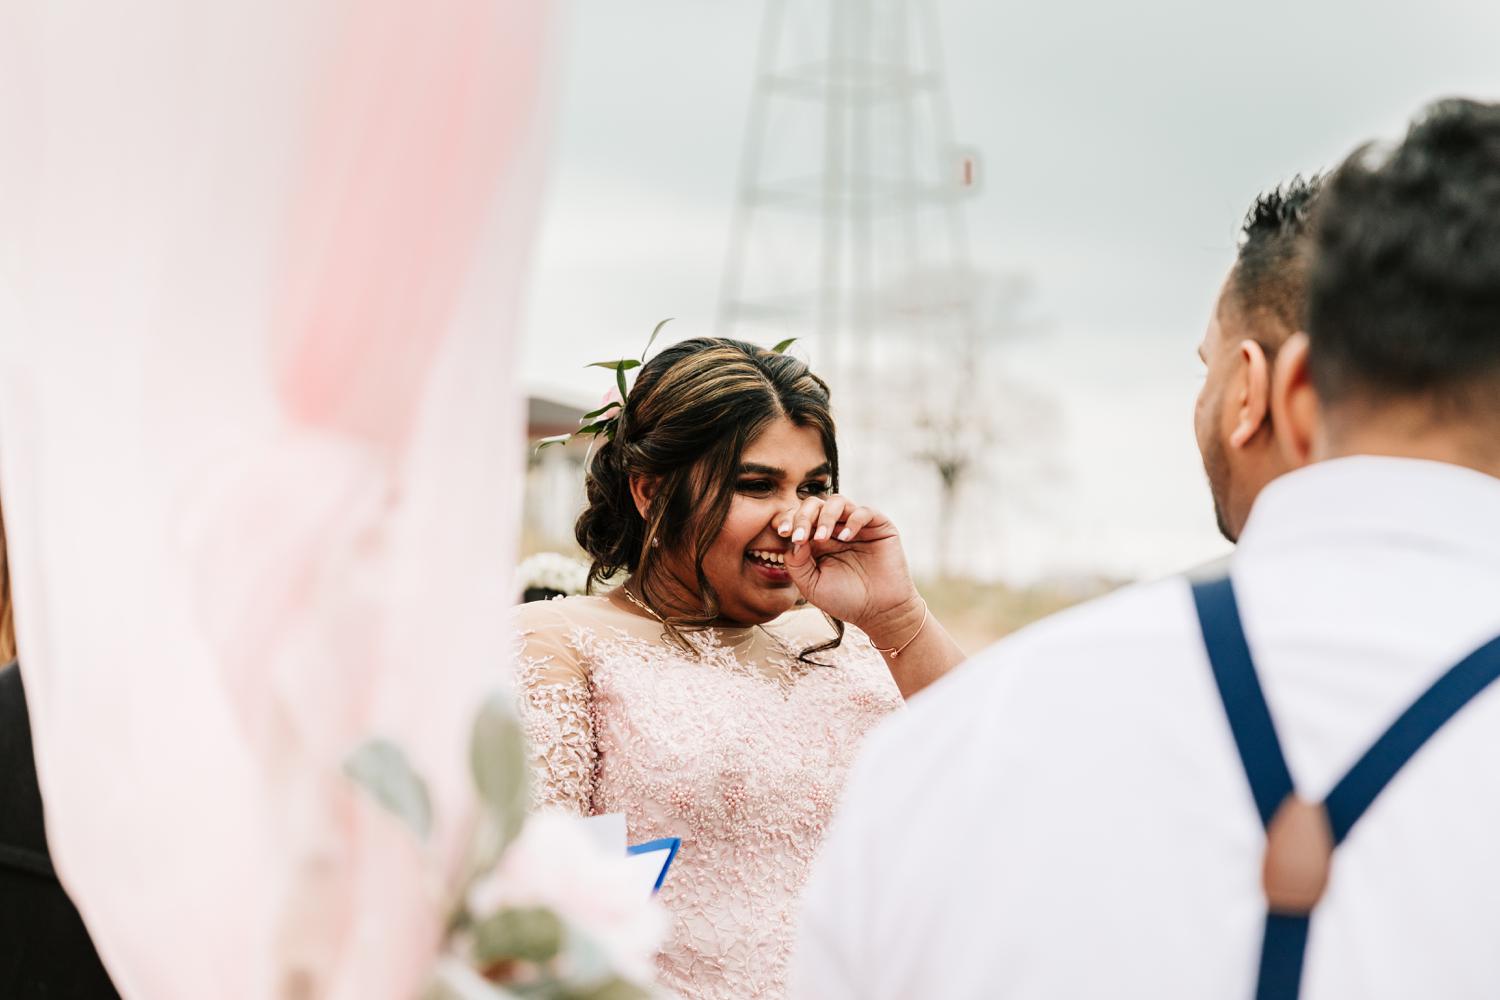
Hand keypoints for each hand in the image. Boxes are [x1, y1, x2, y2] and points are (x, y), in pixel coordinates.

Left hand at [776, 494, 920, 640]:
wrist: (878, 612)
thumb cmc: (845, 600)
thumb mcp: (811, 585)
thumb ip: (796, 563)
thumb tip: (792, 539)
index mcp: (816, 539)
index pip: (798, 517)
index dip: (789, 520)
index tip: (783, 533)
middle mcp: (836, 528)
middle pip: (815, 504)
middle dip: (803, 516)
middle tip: (799, 536)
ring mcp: (857, 525)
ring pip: (837, 501)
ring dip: (825, 516)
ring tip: (821, 537)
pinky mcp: (879, 526)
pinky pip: (864, 511)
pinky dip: (852, 521)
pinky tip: (845, 538)